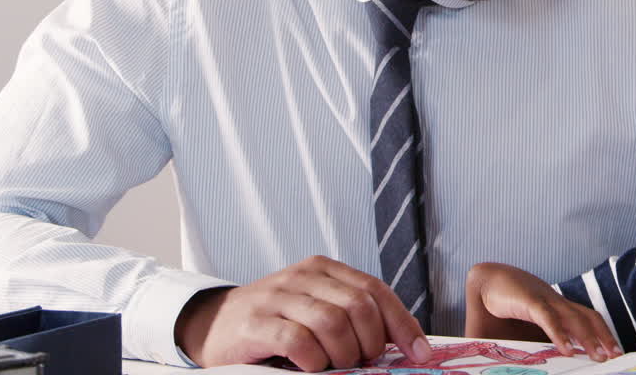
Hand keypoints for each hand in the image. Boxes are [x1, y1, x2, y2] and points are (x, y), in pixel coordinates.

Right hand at [174, 255, 431, 371]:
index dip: (403, 323)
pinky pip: (298, 340)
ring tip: (338, 366)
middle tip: (364, 362)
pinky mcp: (256, 323)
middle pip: (358, 306)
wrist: (214, 324)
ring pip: (331, 322)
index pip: (375, 290)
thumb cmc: (276, 322)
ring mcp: (278, 297)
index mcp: (325, 269)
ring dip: (344, 354)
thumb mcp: (316, 309)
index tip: (422, 353)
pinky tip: (313, 368)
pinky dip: (314, 360)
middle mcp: (303, 276)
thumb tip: (404, 344)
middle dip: (371, 342)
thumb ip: (352, 317)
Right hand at [465, 262, 621, 361]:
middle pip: (588, 318)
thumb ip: (530, 350)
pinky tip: (567, 350)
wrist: (481, 283)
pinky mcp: (529, 300)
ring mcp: (545, 300)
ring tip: (600, 356)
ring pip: (574, 318)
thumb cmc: (500, 311)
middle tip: (616, 356)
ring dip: (589, 337)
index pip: (586, 319)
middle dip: (604, 337)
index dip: (602, 333)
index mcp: (557, 310)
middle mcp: (556, 304)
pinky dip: (559, 333)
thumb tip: (533, 369)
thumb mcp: (520, 335)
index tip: (614, 352)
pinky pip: (548, 318)